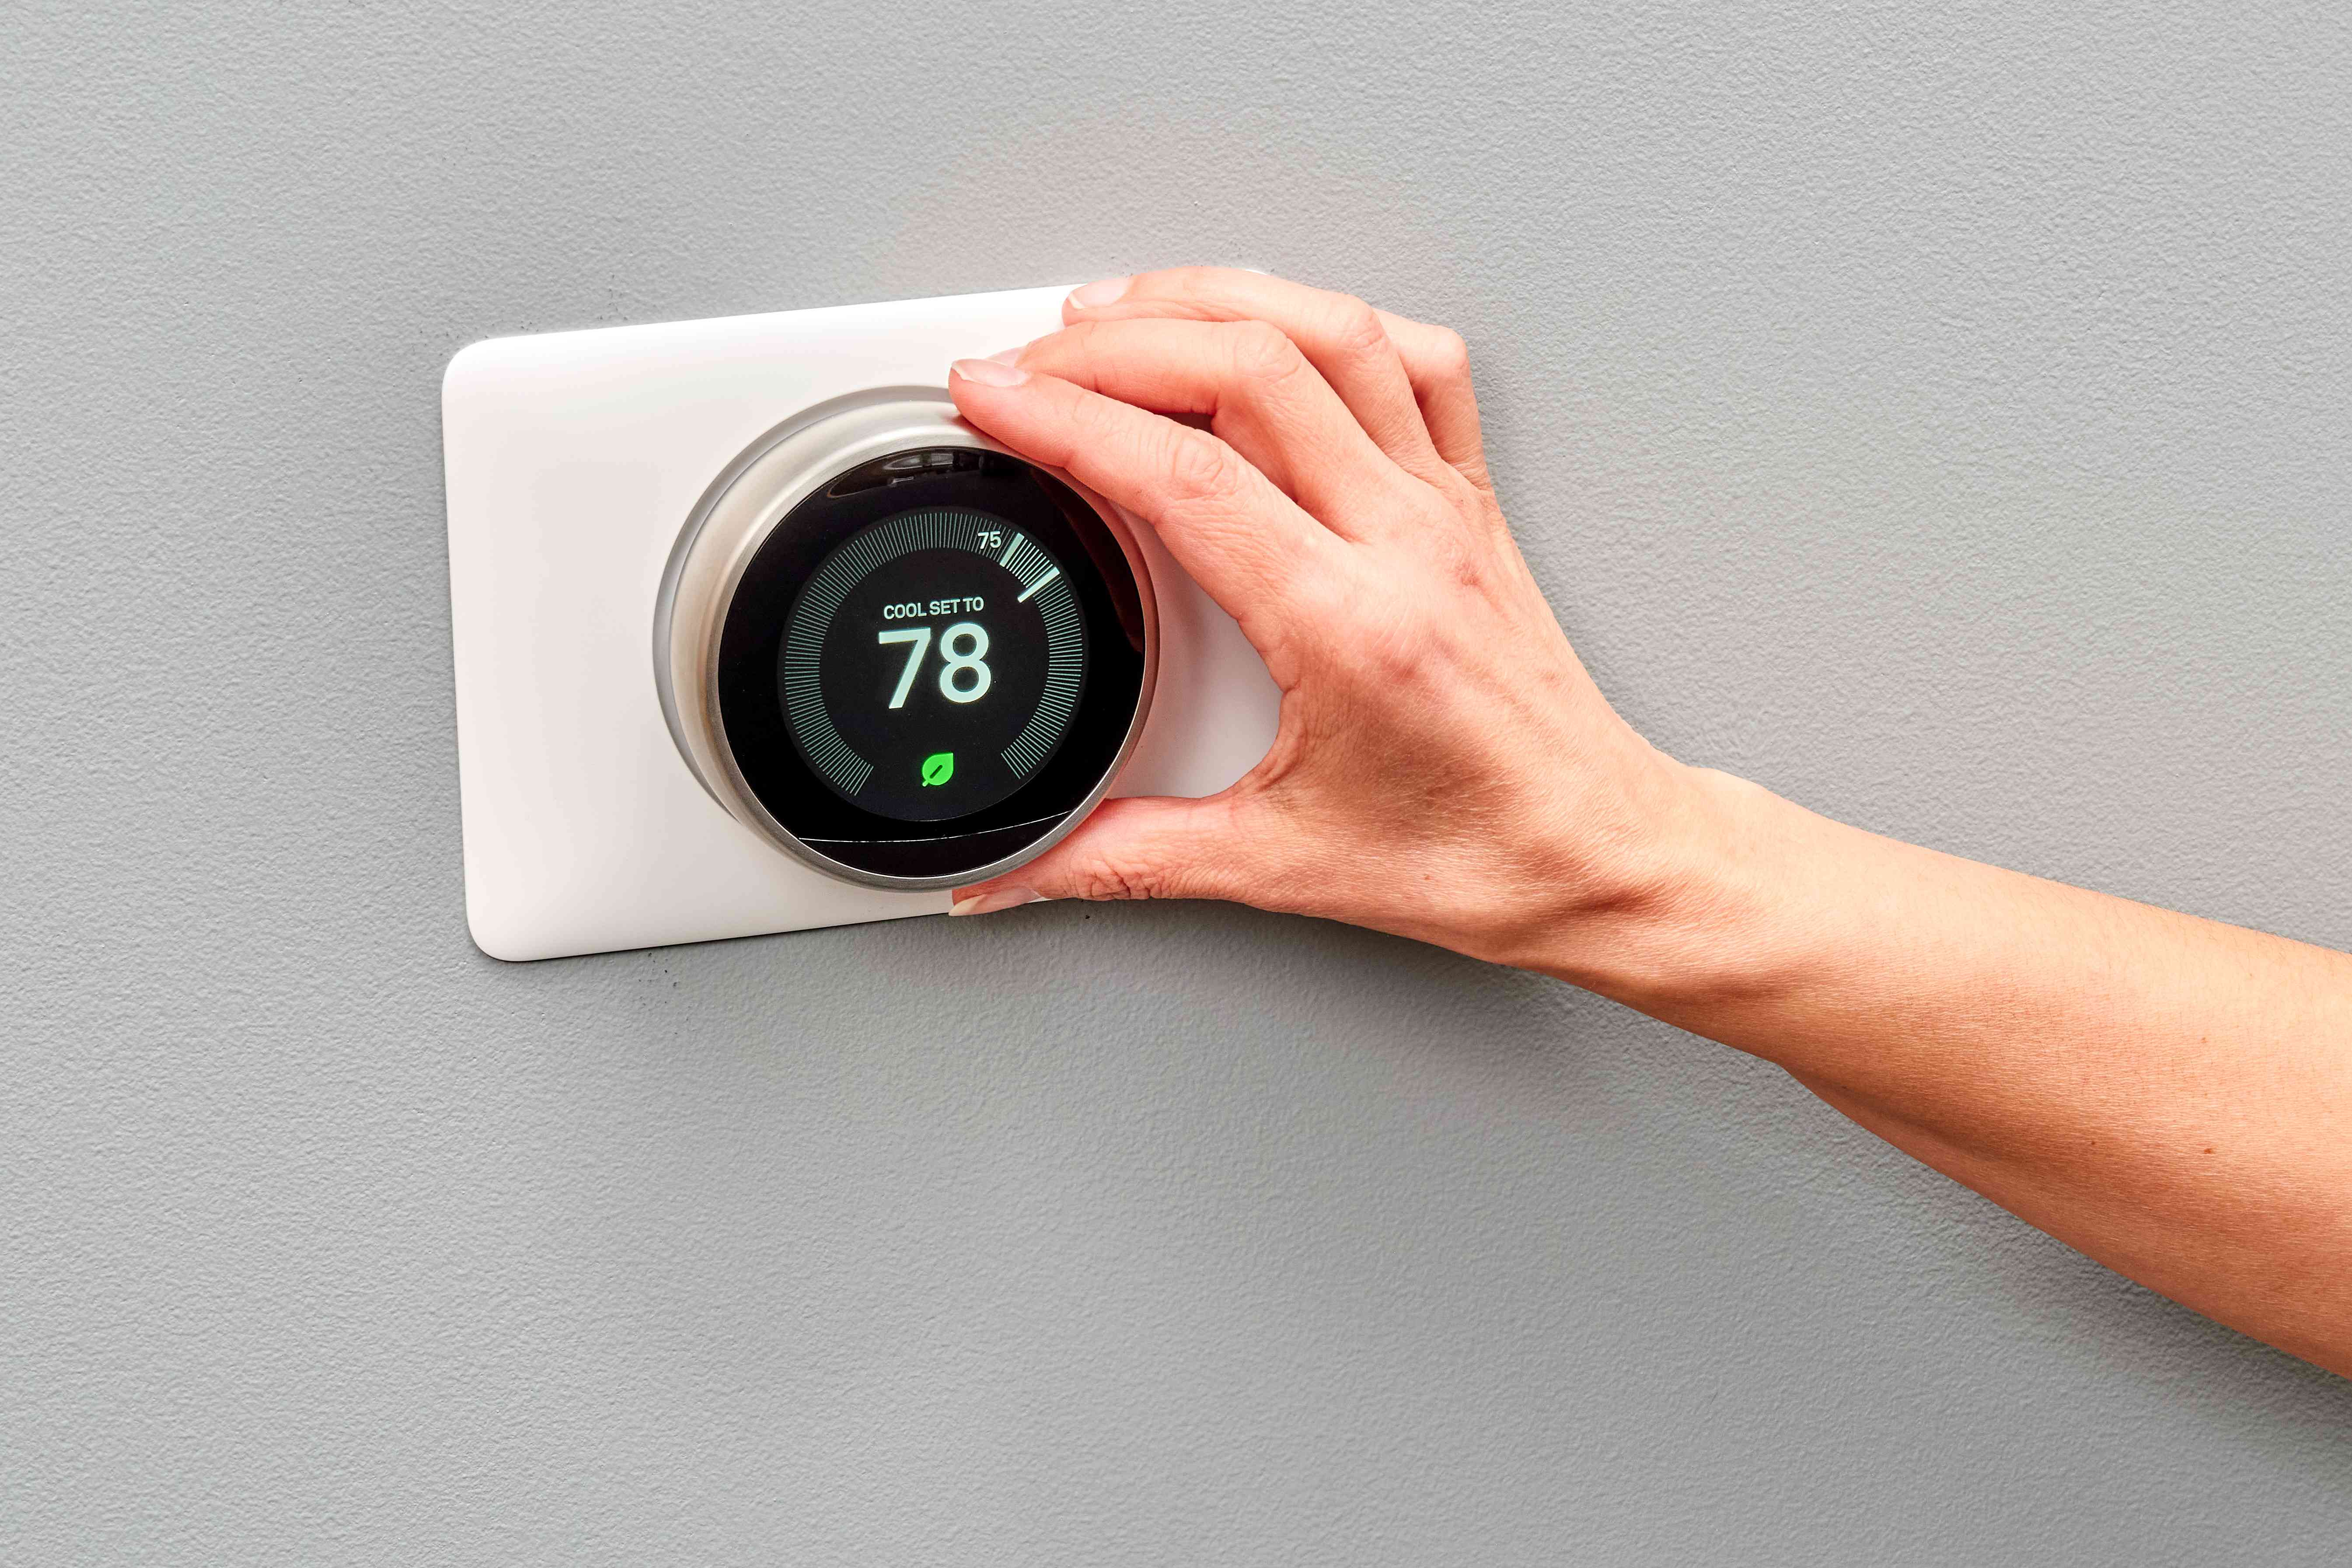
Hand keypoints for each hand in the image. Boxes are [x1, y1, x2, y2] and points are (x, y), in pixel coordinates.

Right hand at [945, 268, 1701, 971]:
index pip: (1184, 475)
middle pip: (1250, 368)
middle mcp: (1404, 542)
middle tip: (1033, 357)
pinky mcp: (1473, 500)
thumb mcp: (1277, 865)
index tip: (994, 391)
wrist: (1598, 854)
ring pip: (1335, 334)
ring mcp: (1446, 507)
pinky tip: (1275, 329)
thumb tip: (1016, 870)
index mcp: (1347, 626)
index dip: (1069, 416)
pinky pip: (1417, 364)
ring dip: (1216, 300)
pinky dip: (1333, 322)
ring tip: (1123, 311)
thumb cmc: (1475, 856)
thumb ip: (1127, 859)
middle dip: (1118, 339)